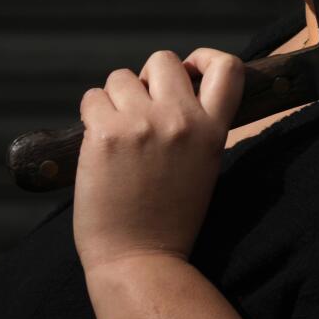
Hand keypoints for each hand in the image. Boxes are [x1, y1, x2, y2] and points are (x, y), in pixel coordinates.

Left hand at [72, 48, 245, 277]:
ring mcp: (143, 125)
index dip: (205, 58)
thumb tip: (168, 91)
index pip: (228, 68)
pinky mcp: (106, 134)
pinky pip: (91, 98)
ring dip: (114, 100)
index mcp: (213, 131)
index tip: (189, 72)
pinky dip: (90, 115)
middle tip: (140, 110)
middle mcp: (182, 121)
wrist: (139, 260)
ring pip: (120, 77)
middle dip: (147, 79)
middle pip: (163, 60)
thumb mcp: (202, 168)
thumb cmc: (167, 219)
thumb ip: (194, 128)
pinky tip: (96, 144)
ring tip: (117, 136)